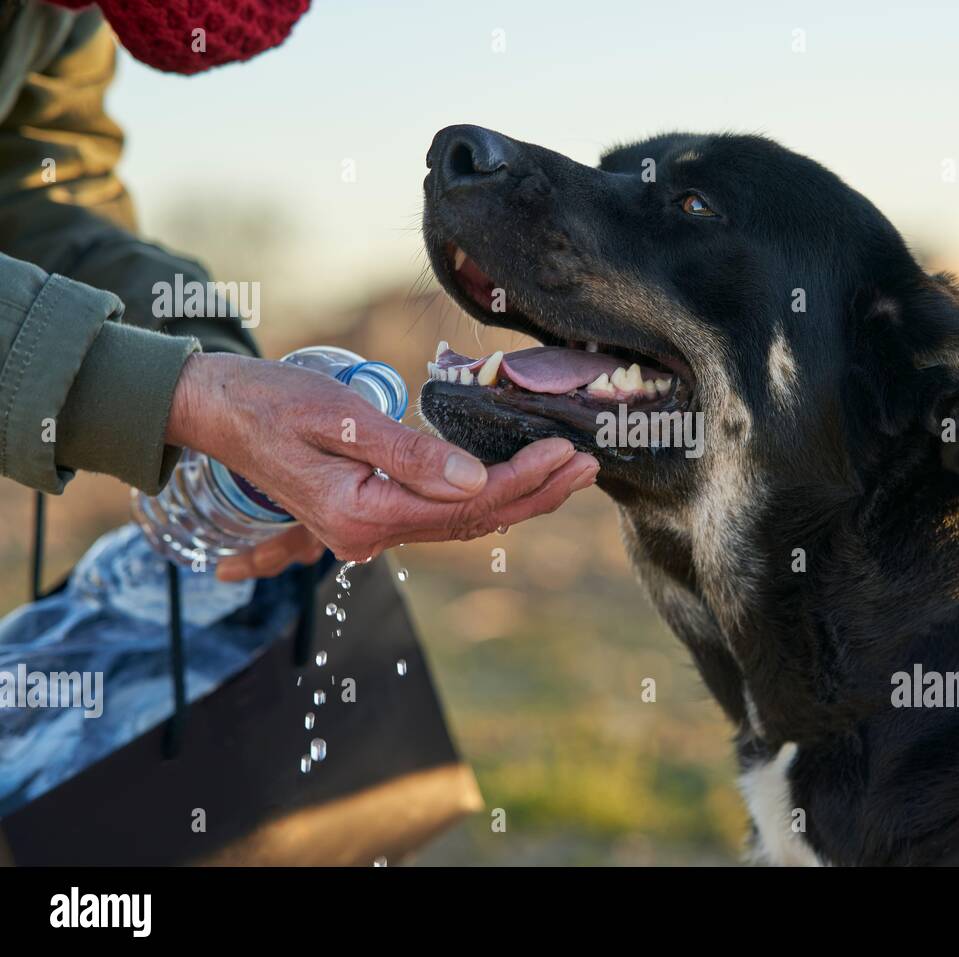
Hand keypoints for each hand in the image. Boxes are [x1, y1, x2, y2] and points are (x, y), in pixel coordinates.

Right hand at [165, 352, 597, 577]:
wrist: (215, 412)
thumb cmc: (270, 402)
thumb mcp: (339, 418)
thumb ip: (407, 454)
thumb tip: (475, 479)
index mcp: (362, 514)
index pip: (463, 504)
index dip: (521, 480)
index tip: (565, 451)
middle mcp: (367, 534)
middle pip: (471, 520)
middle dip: (535, 494)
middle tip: (589, 465)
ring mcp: (366, 530)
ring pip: (459, 522)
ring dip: (517, 498)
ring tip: (569, 474)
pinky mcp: (366, 515)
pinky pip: (437, 516)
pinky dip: (483, 500)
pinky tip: (516, 484)